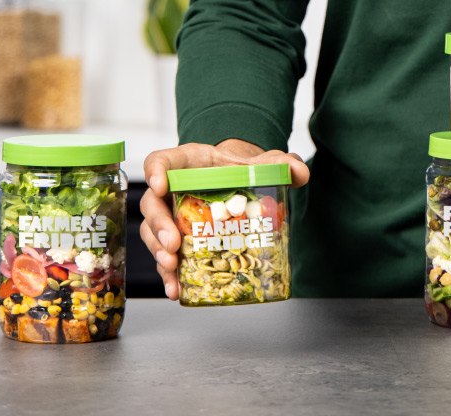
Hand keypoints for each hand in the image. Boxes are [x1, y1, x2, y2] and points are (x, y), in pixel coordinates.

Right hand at [139, 139, 309, 299]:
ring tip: (173, 267)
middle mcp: (171, 190)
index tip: (159, 184)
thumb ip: (282, 163)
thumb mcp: (262, 163)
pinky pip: (166, 257)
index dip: (155, 171)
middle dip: (159, 225)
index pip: (160, 161)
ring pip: (153, 234)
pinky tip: (176, 289)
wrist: (238, 184)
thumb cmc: (240, 170)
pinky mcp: (178, 241)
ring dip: (159, 253)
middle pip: (152, 204)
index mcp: (186, 164)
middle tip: (173, 243)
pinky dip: (169, 275)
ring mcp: (171, 217)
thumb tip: (299, 173)